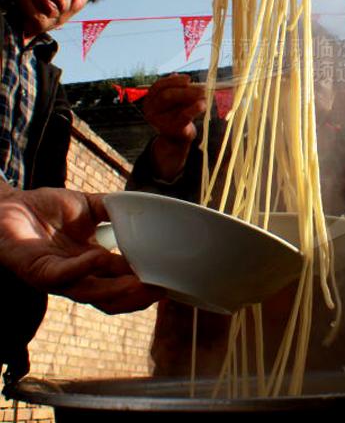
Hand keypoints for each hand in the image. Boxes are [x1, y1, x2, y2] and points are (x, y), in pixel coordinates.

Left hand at [0, 187, 161, 313]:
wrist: (7, 204)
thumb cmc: (45, 208)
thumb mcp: (89, 206)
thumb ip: (115, 209)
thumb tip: (146, 206)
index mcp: (92, 264)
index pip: (123, 283)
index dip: (145, 286)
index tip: (169, 282)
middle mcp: (77, 276)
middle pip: (111, 298)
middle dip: (137, 297)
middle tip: (161, 290)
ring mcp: (57, 277)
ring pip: (90, 294)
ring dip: (117, 291)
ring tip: (141, 283)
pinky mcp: (36, 271)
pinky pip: (62, 276)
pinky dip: (82, 269)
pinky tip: (98, 257)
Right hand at [143, 74, 205, 180]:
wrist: (176, 139)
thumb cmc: (176, 115)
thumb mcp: (175, 102)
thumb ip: (178, 90)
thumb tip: (186, 79)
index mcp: (149, 101)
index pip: (158, 86)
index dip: (174, 81)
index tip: (189, 79)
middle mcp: (150, 111)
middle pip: (166, 95)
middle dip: (185, 90)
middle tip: (202, 89)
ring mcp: (159, 121)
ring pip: (175, 104)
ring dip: (192, 97)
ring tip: (205, 97)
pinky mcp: (172, 129)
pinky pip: (183, 116)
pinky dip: (194, 109)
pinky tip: (203, 105)